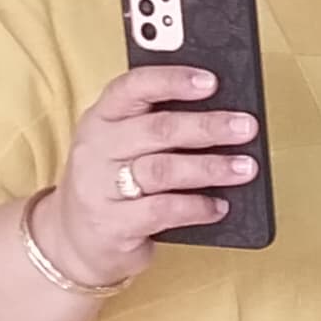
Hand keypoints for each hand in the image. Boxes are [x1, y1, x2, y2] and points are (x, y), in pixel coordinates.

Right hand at [36, 66, 259, 287]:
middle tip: (246, 127)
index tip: (211, 81)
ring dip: (210, 168)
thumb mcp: (123, 145)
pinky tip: (219, 206)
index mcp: (101, 117)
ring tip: (245, 168)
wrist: (73, 240)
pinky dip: (196, 207)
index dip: (173, 80)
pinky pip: (161, 212)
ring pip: (162, 170)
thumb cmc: (113, 182)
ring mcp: (99, 188)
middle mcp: (95, 148)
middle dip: (207, 127)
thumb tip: (223, 114)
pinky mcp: (111, 225)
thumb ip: (159, 126)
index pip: (133, 87)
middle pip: (157, 130)